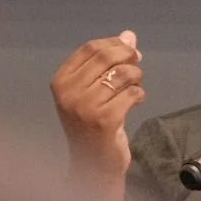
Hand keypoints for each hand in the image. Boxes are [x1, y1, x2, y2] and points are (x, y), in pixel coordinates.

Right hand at [50, 30, 144, 183]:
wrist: (92, 165)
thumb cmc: (91, 125)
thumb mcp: (92, 91)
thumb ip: (108, 63)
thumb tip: (129, 35)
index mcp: (61, 81)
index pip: (90, 48)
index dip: (114, 44)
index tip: (129, 48)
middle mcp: (69, 92)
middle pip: (106, 57)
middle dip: (128, 56)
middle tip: (137, 62)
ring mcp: (85, 107)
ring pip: (122, 75)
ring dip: (136, 77)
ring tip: (135, 87)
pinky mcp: (105, 120)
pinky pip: (132, 94)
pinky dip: (139, 95)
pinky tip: (135, 102)